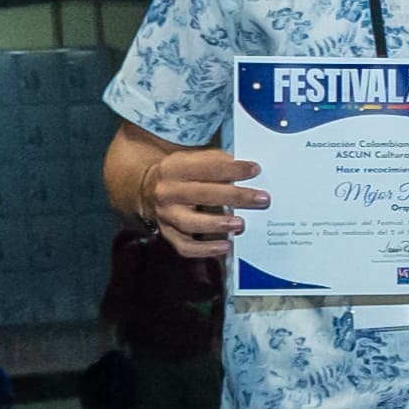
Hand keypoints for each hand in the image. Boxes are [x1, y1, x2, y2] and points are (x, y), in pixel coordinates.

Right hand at [143, 148, 267, 257]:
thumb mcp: (193, 159)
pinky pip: (185, 246)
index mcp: (175, 168)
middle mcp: (167, 192)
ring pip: (191, 223)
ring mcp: (166, 215)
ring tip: (241, 224)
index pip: (207, 167)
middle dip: (235, 197)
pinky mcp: (168, 233)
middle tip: (261, 199)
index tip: (255, 170)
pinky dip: (205, 249)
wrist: (147, 188)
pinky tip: (225, 246)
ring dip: (218, 224)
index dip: (233, 169)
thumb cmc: (181, 174)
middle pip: (203, 195)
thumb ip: (217, 162)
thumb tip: (247, 170)